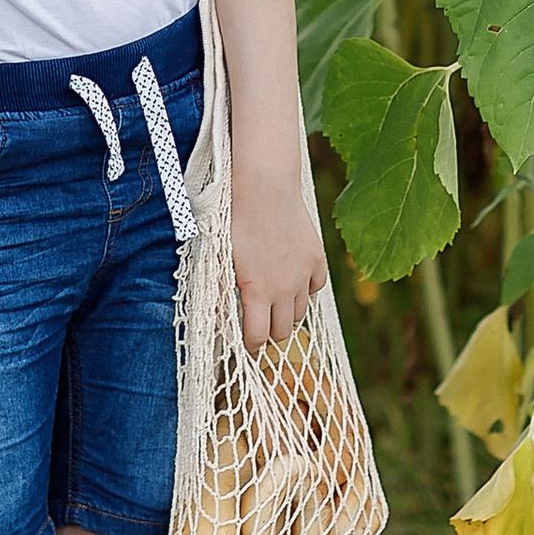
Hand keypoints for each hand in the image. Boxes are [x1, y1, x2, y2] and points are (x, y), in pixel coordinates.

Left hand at [231, 161, 326, 351]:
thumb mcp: (221, 257)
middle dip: (269, 332)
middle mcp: (284, 289)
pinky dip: (306, 289)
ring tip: (275, 303)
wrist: (265, 189)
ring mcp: (303, 275)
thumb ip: (219, 288)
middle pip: (282, 331)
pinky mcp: (316, 258)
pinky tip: (295, 281)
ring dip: (287, 313)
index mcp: (258, 292)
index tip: (246, 344)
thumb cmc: (236, 221)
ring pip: (300, 312)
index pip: (258, 337)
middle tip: (260, 323)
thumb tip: (216, 311)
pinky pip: (317, 287)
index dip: (250, 345)